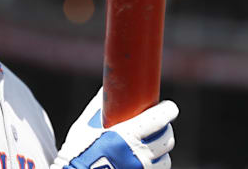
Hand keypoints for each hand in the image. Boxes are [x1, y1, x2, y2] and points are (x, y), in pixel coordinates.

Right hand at [51, 88, 177, 168]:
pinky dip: (156, 164)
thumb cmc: (78, 151)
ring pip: (165, 158)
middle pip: (166, 138)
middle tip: (161, 124)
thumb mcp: (86, 126)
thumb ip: (99, 108)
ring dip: (162, 150)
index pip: (159, 119)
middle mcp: (137, 155)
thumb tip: (108, 87)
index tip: (169, 107)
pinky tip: (148, 160)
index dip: (168, 110)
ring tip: (154, 144)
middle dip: (165, 128)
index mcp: (126, 136)